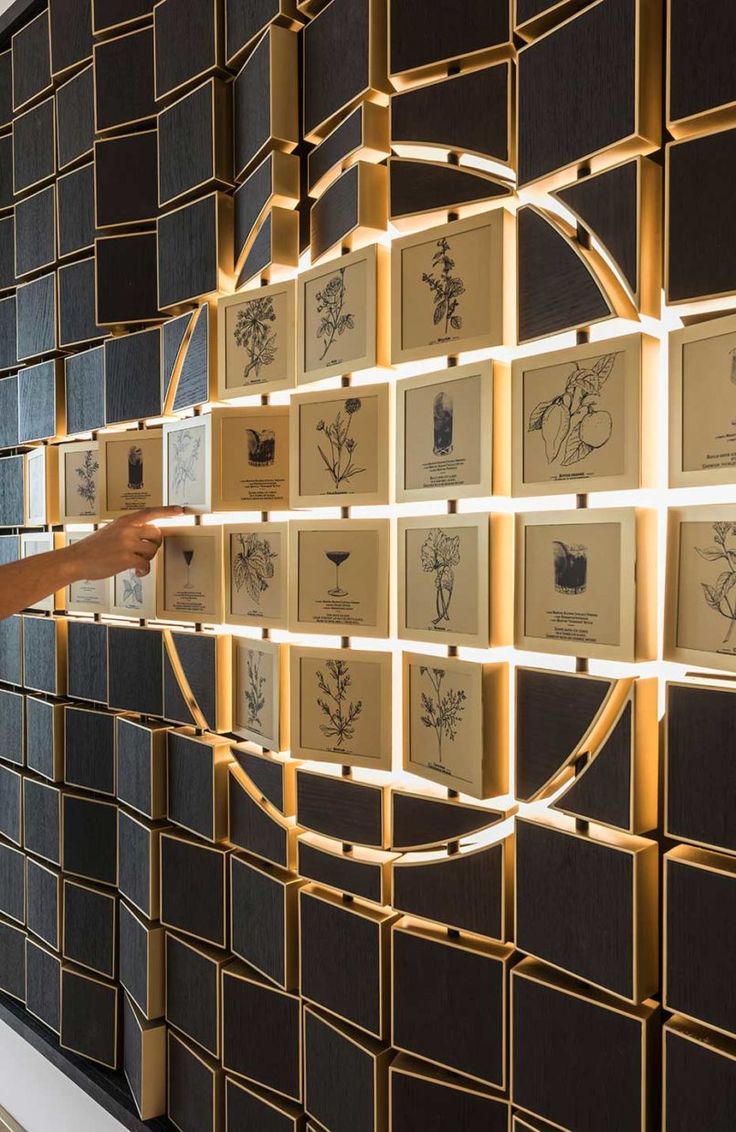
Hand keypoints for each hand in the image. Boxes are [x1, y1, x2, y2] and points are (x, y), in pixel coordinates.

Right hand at [64, 508, 183, 581]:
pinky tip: (136, 572)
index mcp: (124, 521)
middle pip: (157, 534)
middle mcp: (127, 529)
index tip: (181, 511)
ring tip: (135, 562)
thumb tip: (147, 533)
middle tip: (144, 551)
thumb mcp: (111, 530)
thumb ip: (128, 529)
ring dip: (147, 558)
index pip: (151, 512)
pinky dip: (143, 571)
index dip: (168, 511)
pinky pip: (146, 565)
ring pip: (152, 550)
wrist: (77, 559)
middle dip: (154, 544)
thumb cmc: (93, 547)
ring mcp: (127, 544)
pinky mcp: (126, 559)